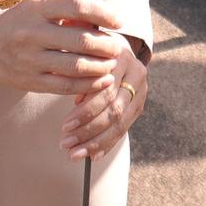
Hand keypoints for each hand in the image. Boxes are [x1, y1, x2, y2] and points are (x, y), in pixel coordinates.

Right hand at [0, 0, 124, 95]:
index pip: (78, 6)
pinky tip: (102, 81)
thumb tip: (104, 19)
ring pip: (75, 66)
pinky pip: (65, 86)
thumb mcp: (39, 4)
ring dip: (100, 67)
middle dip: (106, 45)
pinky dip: (87, 85)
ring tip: (112, 64)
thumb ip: (67, 9)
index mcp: (38, 8)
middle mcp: (34, 32)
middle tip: (118, 47)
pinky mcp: (30, 81)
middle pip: (80, 40)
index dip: (103, 13)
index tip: (119, 21)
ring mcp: (31, 59)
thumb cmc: (20, 21)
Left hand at [60, 36, 147, 160]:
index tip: (65, 126)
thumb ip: (80, 73)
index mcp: (121, 57)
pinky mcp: (139, 106)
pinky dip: (107, 145)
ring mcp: (141, 91)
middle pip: (115, 109)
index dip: (86, 111)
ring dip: (96, 142)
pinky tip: (92, 156)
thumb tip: (77, 103)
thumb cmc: (92, 52)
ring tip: (74, 154)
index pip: (106, 90)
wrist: (114, 49)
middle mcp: (137, 73)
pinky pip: (124, 129)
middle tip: (65, 143)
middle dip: (88, 130)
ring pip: (121, 123)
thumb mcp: (85, 54)